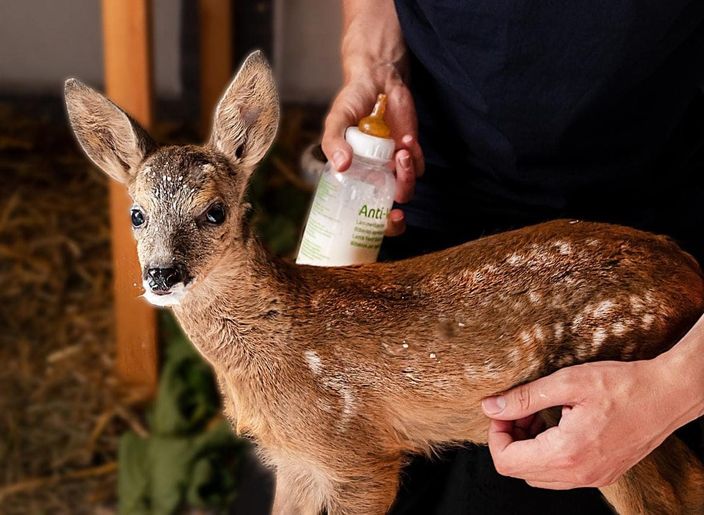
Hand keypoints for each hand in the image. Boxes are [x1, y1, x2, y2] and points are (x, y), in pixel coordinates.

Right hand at [322, 62, 423, 236]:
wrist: (377, 80)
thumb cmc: (352, 102)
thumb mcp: (336, 119)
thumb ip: (333, 141)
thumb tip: (341, 165)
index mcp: (353, 177)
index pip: (362, 213)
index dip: (373, 227)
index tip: (379, 225)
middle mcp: (374, 177)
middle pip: (388, 212)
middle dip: (395, 221)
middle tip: (396, 215)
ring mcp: (393, 167)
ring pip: (405, 189)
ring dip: (406, 177)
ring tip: (401, 153)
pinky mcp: (411, 152)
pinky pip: (418, 166)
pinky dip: (416, 156)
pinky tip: (406, 139)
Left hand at [480, 360, 691, 488]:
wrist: (668, 395)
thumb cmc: (622, 385)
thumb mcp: (567, 382)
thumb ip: (524, 398)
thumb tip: (490, 407)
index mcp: (566, 454)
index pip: (507, 462)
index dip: (496, 434)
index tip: (504, 409)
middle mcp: (579, 475)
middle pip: (520, 471)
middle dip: (511, 438)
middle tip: (522, 408)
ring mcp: (593, 479)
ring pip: (539, 475)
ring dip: (528, 446)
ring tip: (538, 413)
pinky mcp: (602, 474)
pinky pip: (561, 474)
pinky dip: (548, 452)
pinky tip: (558, 424)